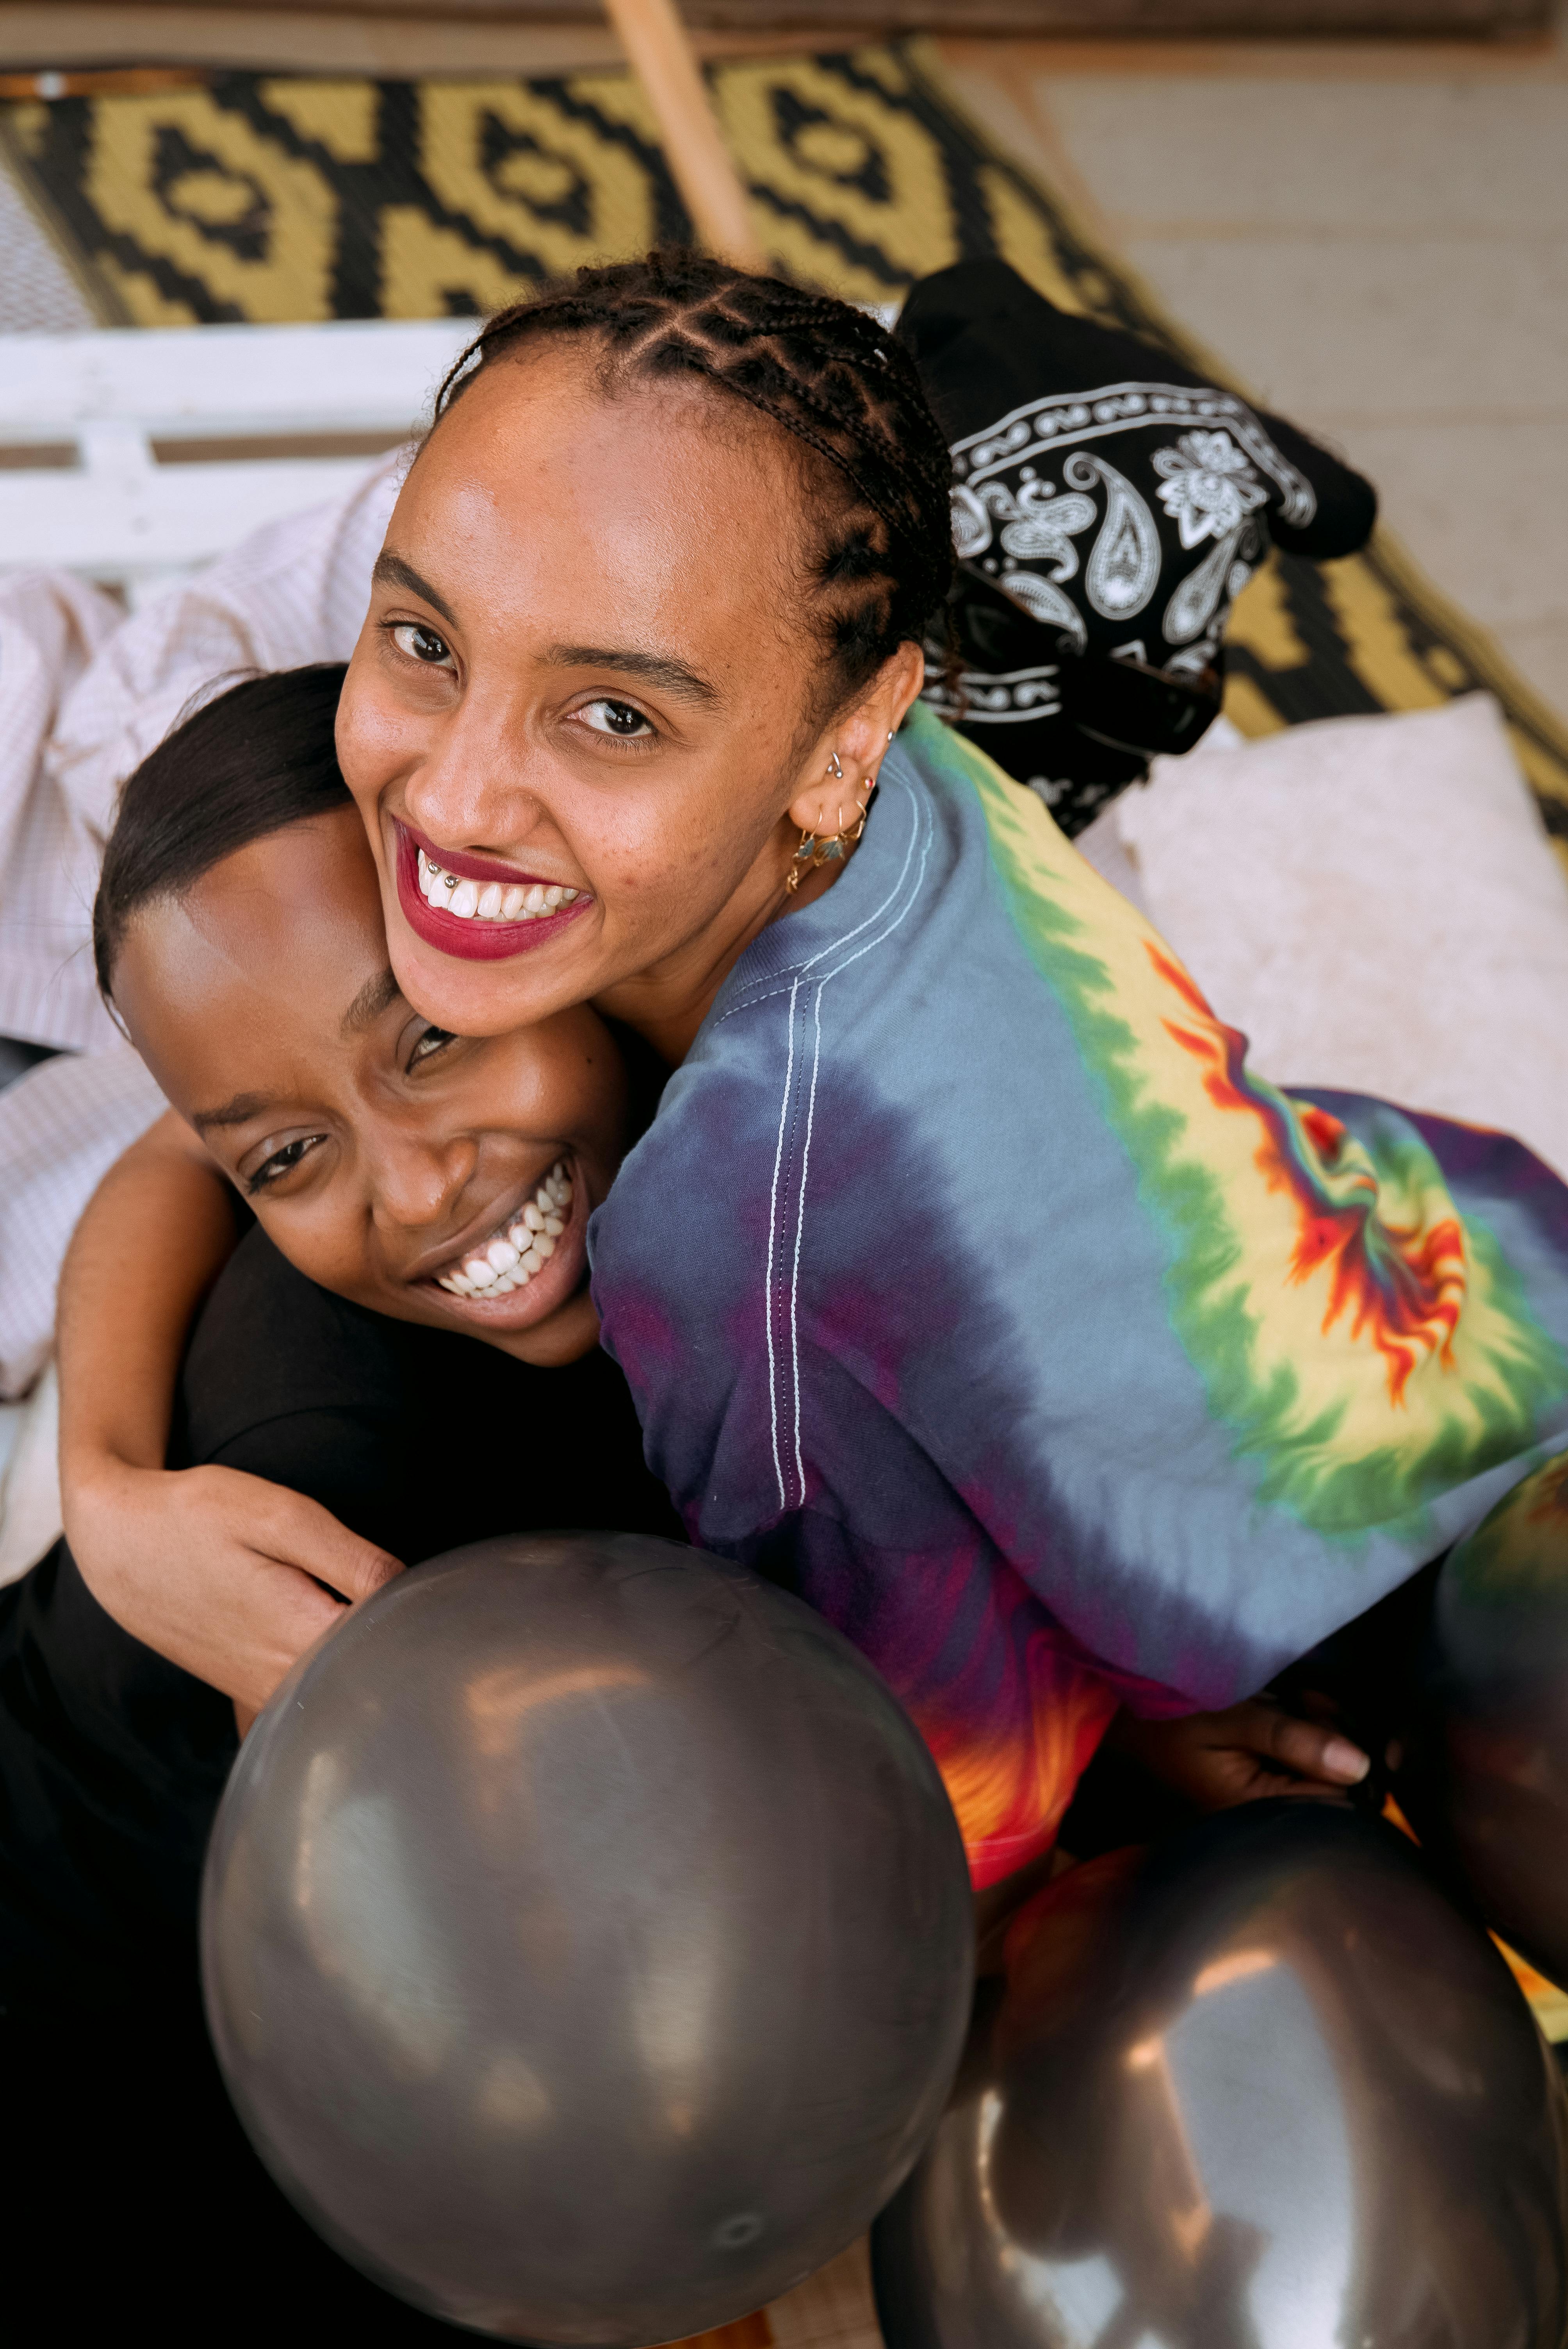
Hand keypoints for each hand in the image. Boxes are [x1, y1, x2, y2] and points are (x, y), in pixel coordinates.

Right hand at [66, 1459, 402, 1717]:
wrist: (121, 1547)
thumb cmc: (197, 1517)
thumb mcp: (279, 1515)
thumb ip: (351, 1558)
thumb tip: (412, 1589)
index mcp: (302, 1634)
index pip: (394, 1649)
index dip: (426, 1623)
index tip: (439, 1596)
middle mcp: (286, 1679)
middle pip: (376, 1678)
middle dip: (406, 1645)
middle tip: (423, 1604)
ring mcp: (267, 1693)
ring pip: (347, 1692)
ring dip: (373, 1660)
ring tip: (382, 1615)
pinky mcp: (255, 1692)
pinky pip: (316, 1696)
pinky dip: (339, 1673)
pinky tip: (345, 1638)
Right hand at [1109, 1695, 1370, 1813]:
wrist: (1131, 1711)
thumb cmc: (1170, 1715)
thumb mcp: (1228, 1717)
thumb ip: (1290, 1739)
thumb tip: (1359, 1765)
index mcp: (1254, 1810)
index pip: (1333, 1802)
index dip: (1346, 1756)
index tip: (1323, 1714)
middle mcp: (1266, 1812)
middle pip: (1334, 1785)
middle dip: (1335, 1738)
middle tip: (1309, 1701)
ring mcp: (1267, 1794)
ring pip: (1325, 1767)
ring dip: (1324, 1729)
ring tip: (1301, 1699)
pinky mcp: (1266, 1775)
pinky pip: (1307, 1757)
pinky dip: (1310, 1728)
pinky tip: (1297, 1705)